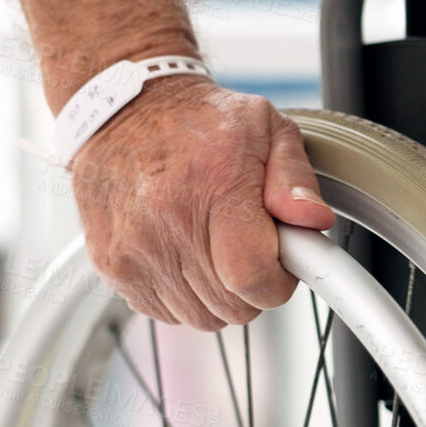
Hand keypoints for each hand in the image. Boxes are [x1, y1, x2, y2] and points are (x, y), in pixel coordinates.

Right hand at [69, 75, 336, 330]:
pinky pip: (164, 312)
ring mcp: (134, 248)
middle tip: (249, 243)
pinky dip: (182, 294)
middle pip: (232, 306)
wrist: (120, 110)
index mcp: (216, 184)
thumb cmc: (198, 118)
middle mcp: (169, 220)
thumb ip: (296, 178)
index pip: (253, 278)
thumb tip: (314, 220)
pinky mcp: (111, 265)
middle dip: (253, 284)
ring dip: (217, 293)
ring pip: (200, 317)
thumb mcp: (266, 127)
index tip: (282, 261)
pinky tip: (183, 251)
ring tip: (214, 243)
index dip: (278, 281)